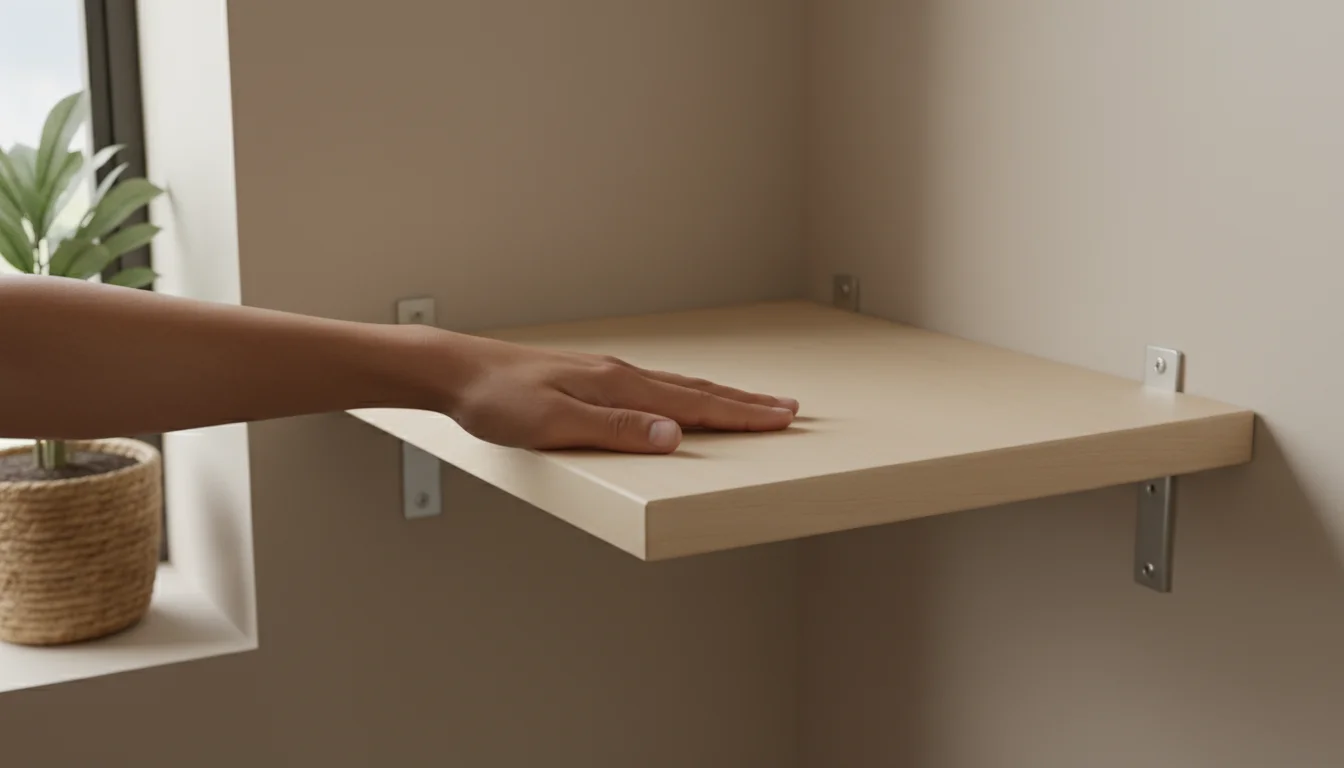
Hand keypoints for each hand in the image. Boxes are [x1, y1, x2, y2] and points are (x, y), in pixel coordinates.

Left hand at [440, 335, 797, 452]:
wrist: (455, 370)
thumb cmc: (496, 400)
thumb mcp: (554, 424)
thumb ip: (617, 429)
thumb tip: (673, 434)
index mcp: (617, 386)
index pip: (693, 404)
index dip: (740, 415)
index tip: (780, 418)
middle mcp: (619, 375)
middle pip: (695, 391)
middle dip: (743, 403)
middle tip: (786, 409)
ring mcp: (605, 374)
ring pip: (676, 387)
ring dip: (718, 397)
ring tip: (748, 404)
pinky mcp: (588, 380)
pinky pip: (653, 387)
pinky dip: (683, 395)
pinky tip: (680, 400)